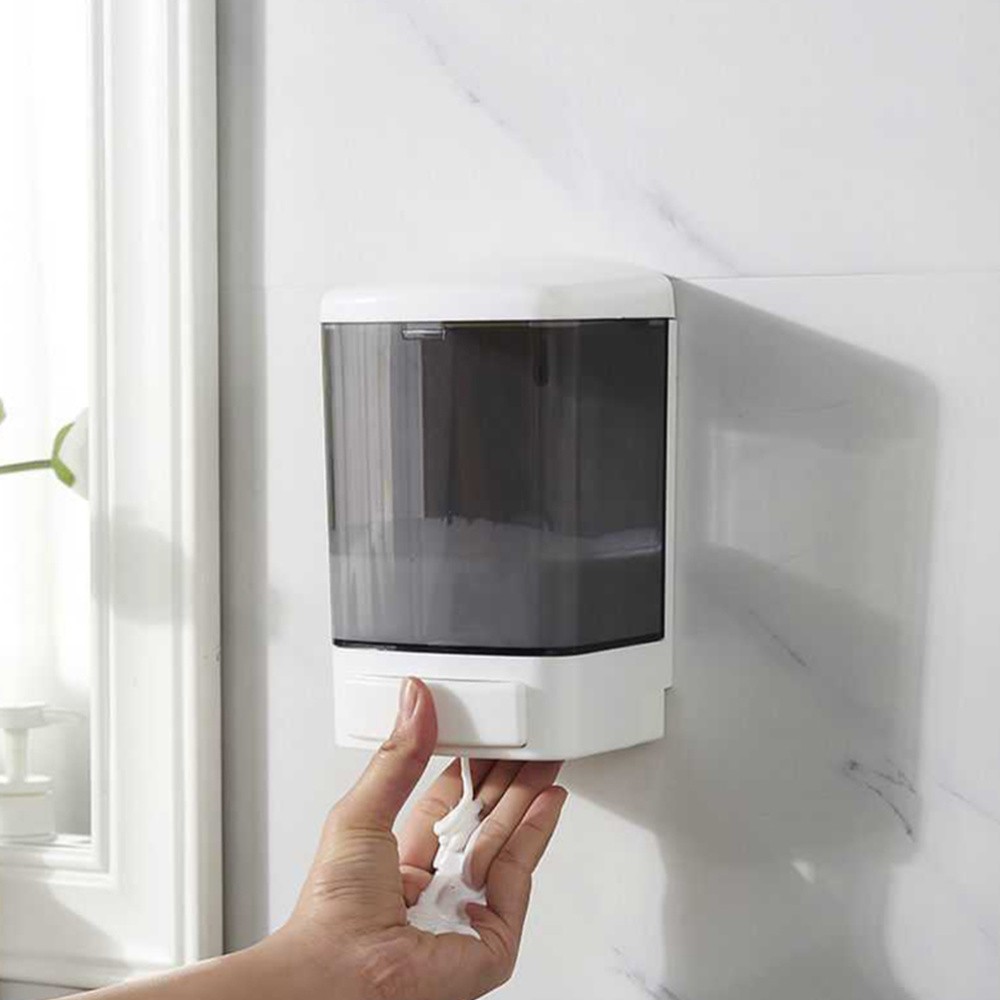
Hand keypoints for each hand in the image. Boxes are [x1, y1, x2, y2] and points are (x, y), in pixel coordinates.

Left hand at [272, 677, 566, 999]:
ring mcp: (466, 913)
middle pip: (485, 822)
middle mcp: (436, 888)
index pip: (449, 807)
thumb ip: (396, 756)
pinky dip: (534, 837)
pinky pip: (518, 879)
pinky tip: (546, 803)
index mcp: (402, 862)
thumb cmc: (332, 911)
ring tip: (547, 760)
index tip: (490, 738)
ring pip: (506, 845)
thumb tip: (413, 702)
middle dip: (511, 781)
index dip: (473, 772)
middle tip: (531, 745)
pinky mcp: (492, 939)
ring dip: (528, 799)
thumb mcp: (361, 811)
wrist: (338, 970)